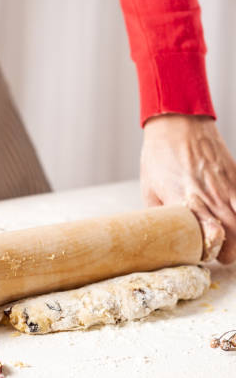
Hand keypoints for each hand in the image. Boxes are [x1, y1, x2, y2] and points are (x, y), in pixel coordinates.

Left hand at [140, 114, 235, 261]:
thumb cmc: (159, 156)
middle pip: (234, 236)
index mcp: (185, 201)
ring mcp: (226, 187)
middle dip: (229, 252)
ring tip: (230, 240)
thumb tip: (163, 235)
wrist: (177, 122)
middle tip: (219, 253)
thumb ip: (160, 216)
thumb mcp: (150, 190)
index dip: (210, 251)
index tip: (204, 254)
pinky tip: (235, 217)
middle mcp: (210, 196)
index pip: (211, 236)